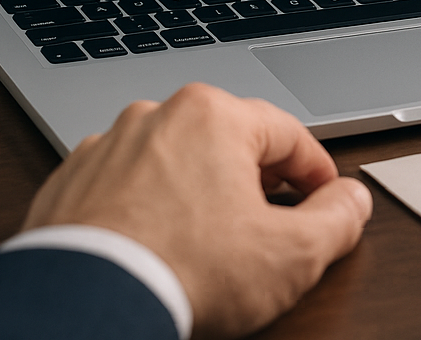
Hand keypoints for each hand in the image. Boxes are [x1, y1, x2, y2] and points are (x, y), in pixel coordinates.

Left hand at [20, 82, 370, 339]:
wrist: (84, 305)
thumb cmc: (182, 272)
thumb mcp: (292, 256)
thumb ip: (337, 220)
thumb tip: (350, 201)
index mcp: (215, 115)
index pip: (289, 135)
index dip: (317, 174)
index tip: (324, 202)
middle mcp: (158, 116)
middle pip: (229, 144)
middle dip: (255, 184)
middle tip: (270, 229)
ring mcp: (108, 147)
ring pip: (174, 163)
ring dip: (198, 194)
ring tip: (209, 244)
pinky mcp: (70, 182)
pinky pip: (126, 188)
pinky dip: (147, 210)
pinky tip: (158, 247)